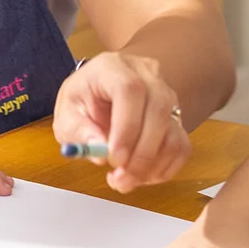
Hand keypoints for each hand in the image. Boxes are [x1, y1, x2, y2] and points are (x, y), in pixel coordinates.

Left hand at [54, 52, 190, 191]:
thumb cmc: (83, 100)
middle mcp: (146, 75)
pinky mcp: (176, 116)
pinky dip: (166, 167)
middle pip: (158, 110)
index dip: (127, 127)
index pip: (130, 89)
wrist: (98, 92)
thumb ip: (78, 131)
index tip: (114, 158)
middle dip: (141, 154)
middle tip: (120, 179)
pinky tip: (143, 175)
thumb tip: (99, 151)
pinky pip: (182, 145)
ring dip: (152, 165)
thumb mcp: (67, 114)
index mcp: (113, 67)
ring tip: (126, 180)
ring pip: (173, 131)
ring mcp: (166, 94)